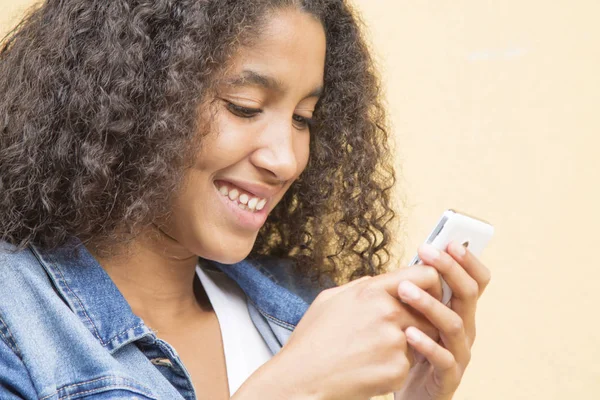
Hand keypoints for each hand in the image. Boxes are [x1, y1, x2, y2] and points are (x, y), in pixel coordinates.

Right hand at [258, 265, 442, 399]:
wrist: (302, 377)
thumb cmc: (313, 339)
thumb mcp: (331, 298)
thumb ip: (362, 286)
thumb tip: (379, 282)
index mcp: (372, 290)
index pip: (425, 275)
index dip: (432, 285)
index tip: (428, 294)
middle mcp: (388, 312)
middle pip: (429, 312)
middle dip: (418, 322)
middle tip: (393, 333)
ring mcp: (395, 341)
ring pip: (420, 339)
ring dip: (405, 346)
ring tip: (373, 352)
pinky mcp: (397, 369)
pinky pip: (407, 364)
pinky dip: (392, 369)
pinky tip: (369, 368)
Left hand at [393, 241, 491, 399]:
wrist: (411, 394)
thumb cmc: (412, 349)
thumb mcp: (417, 315)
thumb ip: (420, 292)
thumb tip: (416, 258)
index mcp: (460, 311)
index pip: (476, 281)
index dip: (467, 260)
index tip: (449, 241)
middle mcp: (465, 330)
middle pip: (468, 295)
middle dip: (450, 269)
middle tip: (426, 252)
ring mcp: (459, 354)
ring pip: (455, 324)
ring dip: (430, 304)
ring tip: (404, 290)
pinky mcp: (448, 378)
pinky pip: (443, 359)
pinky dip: (427, 344)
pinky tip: (409, 333)